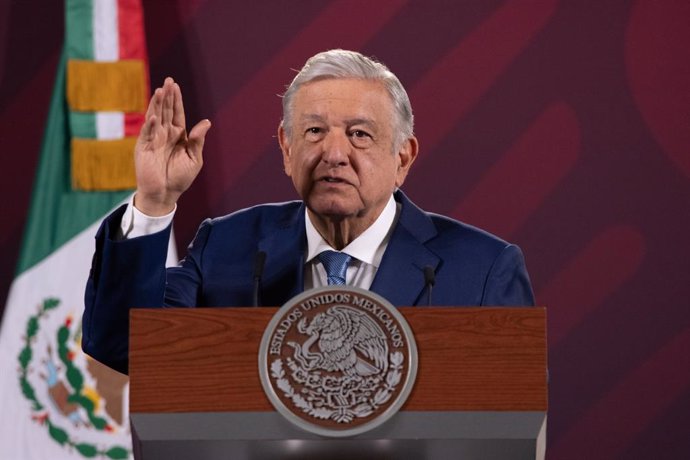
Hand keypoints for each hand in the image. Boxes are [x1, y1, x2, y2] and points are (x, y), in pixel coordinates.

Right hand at [133, 77, 210, 215]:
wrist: (165, 194)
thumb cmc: (180, 178)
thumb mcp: (194, 159)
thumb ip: (198, 141)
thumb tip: (206, 122)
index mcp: (178, 135)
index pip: (177, 113)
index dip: (176, 100)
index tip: (175, 85)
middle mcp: (165, 134)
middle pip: (166, 111)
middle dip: (167, 96)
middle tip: (168, 80)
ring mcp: (153, 140)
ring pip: (155, 118)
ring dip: (156, 105)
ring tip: (160, 91)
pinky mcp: (144, 148)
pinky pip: (147, 134)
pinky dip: (150, 125)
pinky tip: (154, 117)